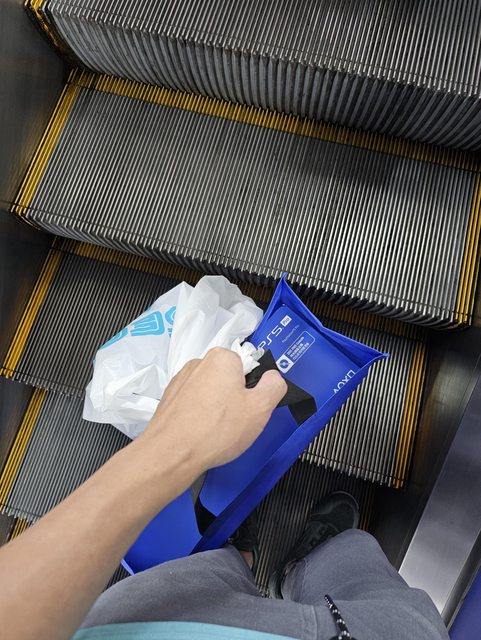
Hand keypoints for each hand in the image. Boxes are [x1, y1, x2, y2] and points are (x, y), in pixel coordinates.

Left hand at [139, 347, 286, 474]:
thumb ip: (274, 386)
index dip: (252, 390)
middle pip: (228, 379)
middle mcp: (199, 363)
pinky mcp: (170, 399)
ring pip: (211, 393)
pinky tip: (201, 434)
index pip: (248, 367)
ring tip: (216, 432)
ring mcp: (181, 381)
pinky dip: (199, 417)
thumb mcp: (261, 408)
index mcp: (222, 358)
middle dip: (234, 399)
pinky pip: (194, 405)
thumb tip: (273, 378)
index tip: (249, 408)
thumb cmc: (216, 430)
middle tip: (236, 423)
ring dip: (216, 409)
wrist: (171, 454)